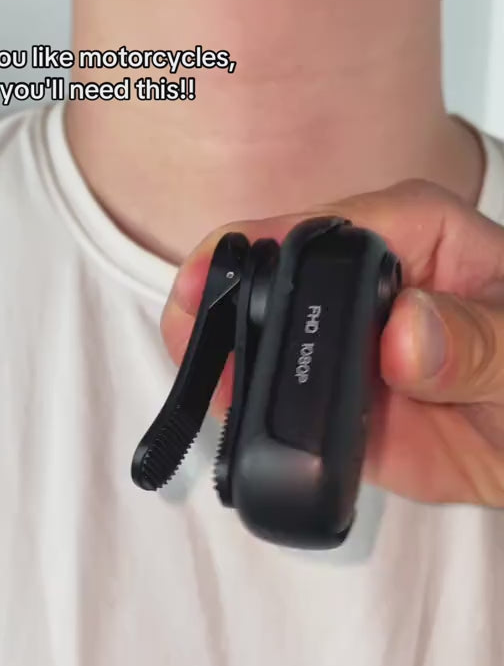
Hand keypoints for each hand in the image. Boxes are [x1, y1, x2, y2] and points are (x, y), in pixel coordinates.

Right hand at [162, 180, 503, 507]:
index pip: (316, 228)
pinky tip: (236, 438)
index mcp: (409, 233)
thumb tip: (406, 333)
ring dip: (224, 372)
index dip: (253, 250)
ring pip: (257, 347)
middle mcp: (362, 282)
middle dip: (218, 312)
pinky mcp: (331, 402)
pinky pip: (276, 411)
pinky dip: (250, 425)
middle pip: (266, 282)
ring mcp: (340, 344)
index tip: (205, 282)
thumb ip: (476, 339)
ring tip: (207, 401)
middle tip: (191, 351)